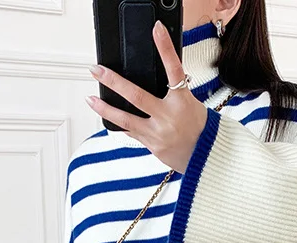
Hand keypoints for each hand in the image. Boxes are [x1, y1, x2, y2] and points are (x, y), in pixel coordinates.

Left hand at [86, 20, 207, 173]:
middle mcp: (168, 117)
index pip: (174, 70)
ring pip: (125, 119)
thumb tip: (150, 81)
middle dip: (113, 82)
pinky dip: (120, 124)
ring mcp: (158, 133)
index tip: (156, 30)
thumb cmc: (199, 129)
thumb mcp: (190, 104)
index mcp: (182, 102)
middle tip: (96, 70)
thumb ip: (171, 94)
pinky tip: (109, 118)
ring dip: (105, 109)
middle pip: (136, 96)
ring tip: (90, 99)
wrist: (206, 157)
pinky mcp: (152, 146)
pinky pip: (132, 132)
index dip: (165, 48)